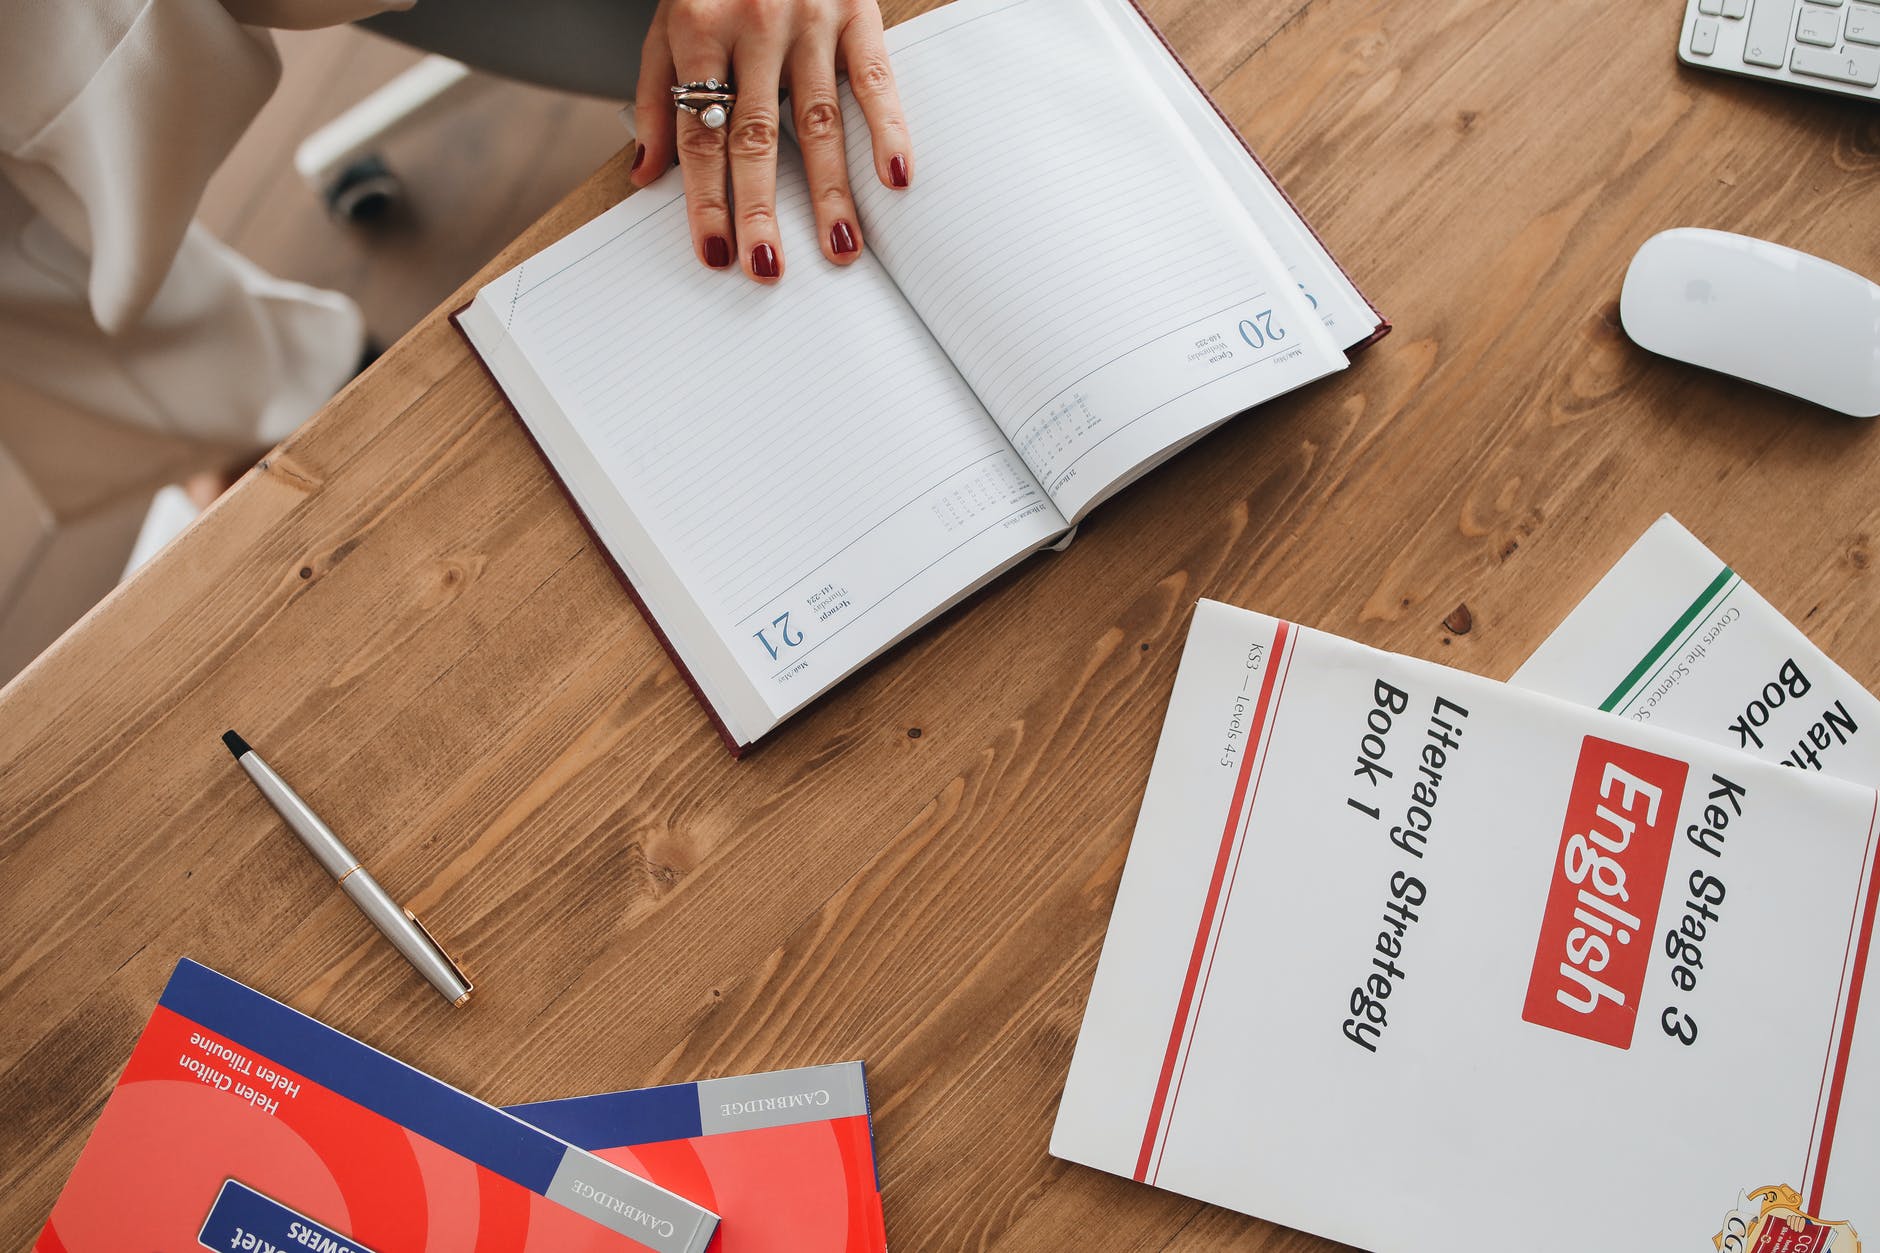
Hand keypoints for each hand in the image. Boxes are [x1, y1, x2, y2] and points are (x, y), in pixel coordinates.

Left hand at [631, 0, 912, 280]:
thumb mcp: (669, 20)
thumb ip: (659, 94)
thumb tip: (647, 175)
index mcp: (699, 23)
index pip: (700, 131)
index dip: (705, 197)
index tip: (715, 251)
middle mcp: (754, 21)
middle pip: (755, 135)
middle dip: (760, 208)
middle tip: (768, 266)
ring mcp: (812, 17)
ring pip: (818, 119)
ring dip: (831, 191)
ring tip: (840, 247)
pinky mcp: (858, 11)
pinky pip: (875, 80)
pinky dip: (889, 129)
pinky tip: (896, 177)